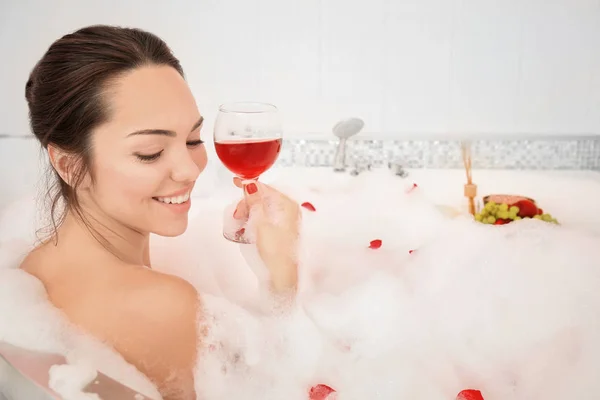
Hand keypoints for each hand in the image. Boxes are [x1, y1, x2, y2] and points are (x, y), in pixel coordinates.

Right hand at [232, 178, 299, 292]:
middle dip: (247, 203)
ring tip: (240, 223)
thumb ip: (255, 202)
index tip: (236, 183)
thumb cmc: (275, 252)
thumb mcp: (261, 224)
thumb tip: (250, 185)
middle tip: (237, 215)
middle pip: (264, 197)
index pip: (266, 188)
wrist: (282, 276)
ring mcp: (285, 220)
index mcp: (288, 205)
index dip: (250, 186)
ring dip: (249, 212)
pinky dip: (254, 219)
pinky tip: (247, 227)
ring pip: (263, 207)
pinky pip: (265, 217)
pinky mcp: (281, 230)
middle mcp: (289, 210)